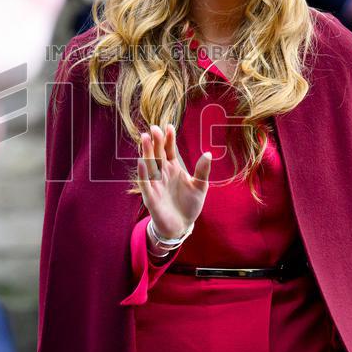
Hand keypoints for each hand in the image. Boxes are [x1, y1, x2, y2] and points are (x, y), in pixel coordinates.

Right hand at [135, 124, 211, 239]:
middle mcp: (162, 173)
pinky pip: (145, 183)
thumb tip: (208, 153)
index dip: (169, 139)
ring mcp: (155, 183)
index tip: (169, 126)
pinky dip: (143, 173)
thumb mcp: (200, 186)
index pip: (170, 150)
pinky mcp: (150, 196)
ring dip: (146, 152)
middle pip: (158, 154)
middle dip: (156, 141)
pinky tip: (142, 162)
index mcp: (174, 168)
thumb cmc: (189, 205)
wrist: (181, 225)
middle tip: (154, 128)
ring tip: (144, 138)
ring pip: (149, 165)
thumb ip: (202, 171)